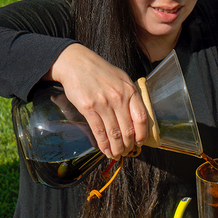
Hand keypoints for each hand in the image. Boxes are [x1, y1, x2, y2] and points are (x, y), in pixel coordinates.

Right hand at [47, 44, 148, 158]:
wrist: (76, 63)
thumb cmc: (100, 72)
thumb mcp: (122, 79)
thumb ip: (131, 97)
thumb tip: (137, 118)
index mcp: (130, 91)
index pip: (142, 118)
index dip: (142, 134)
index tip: (140, 142)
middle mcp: (119, 98)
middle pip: (128, 129)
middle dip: (128, 145)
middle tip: (126, 152)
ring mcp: (103, 103)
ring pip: (114, 133)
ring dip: (116, 148)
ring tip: (116, 154)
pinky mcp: (88, 108)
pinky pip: (98, 130)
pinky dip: (103, 143)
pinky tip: (104, 150)